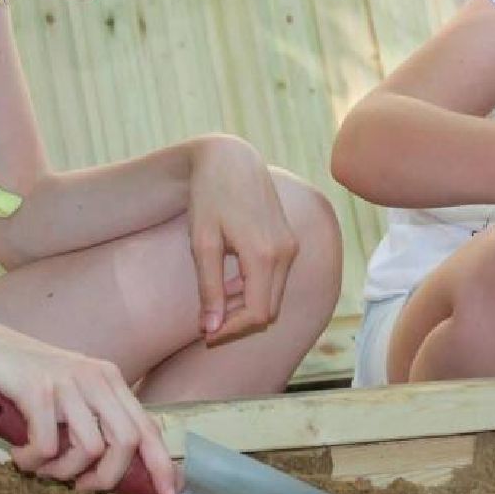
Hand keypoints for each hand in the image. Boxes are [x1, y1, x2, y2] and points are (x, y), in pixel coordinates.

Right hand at [0, 313, 176, 493]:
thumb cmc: (19, 381)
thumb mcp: (67, 396)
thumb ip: (92, 422)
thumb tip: (115, 472)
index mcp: (109, 379)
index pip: (148, 427)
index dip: (162, 465)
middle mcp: (96, 377)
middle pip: (126, 442)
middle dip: (107, 478)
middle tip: (80, 488)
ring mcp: (68, 382)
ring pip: (89, 449)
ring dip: (62, 471)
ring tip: (40, 465)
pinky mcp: (38, 389)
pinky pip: (47, 447)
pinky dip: (32, 461)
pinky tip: (19, 452)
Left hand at [186, 135, 298, 344]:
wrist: (230, 159)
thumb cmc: (210, 197)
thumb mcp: (203, 243)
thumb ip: (209, 289)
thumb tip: (210, 330)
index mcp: (264, 254)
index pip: (257, 313)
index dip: (231, 331)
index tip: (205, 334)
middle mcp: (286, 252)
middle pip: (269, 310)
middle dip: (239, 322)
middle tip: (206, 323)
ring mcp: (291, 245)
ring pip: (274, 296)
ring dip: (247, 307)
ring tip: (215, 303)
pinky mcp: (289, 240)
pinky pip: (277, 279)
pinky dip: (256, 289)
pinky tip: (229, 282)